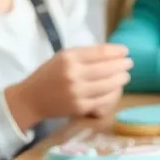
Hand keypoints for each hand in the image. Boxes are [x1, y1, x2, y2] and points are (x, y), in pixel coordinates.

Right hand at [5, 45, 132, 131]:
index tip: (125, 51)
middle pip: (107, 69)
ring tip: (124, 76)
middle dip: (122, 66)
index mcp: (69, 58)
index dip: (117, 51)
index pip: (100, 52)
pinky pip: (104, 100)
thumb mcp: (63, 57)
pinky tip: (116, 89)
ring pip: (109, 85)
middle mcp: (73, 74)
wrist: (31, 99)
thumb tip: (114, 52)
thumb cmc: (49, 75)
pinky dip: (113, 94)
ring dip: (120, 80)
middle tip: (129, 64)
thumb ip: (86, 54)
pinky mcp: (80, 107)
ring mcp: (77, 92)